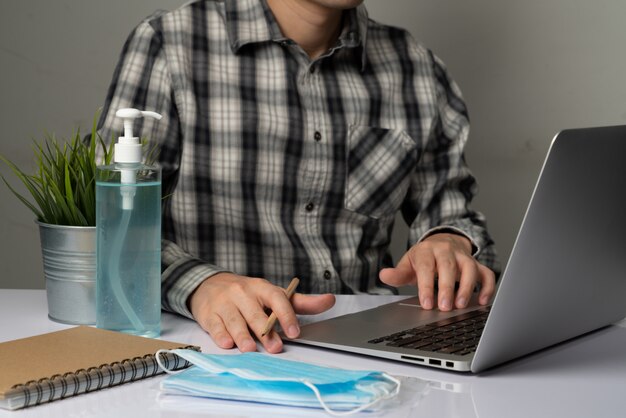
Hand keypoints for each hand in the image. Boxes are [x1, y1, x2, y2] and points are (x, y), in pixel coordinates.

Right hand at [188, 273, 334, 353]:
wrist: (209, 285)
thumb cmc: (248, 294)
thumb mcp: (273, 294)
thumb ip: (301, 302)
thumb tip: (330, 300)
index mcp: (262, 288)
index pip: (277, 298)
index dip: (286, 315)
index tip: (294, 331)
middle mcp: (242, 293)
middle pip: (255, 313)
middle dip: (265, 332)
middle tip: (275, 348)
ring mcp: (224, 303)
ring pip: (235, 321)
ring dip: (243, 336)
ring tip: (250, 349)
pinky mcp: (209, 314)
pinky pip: (216, 326)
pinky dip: (221, 335)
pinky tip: (227, 344)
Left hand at [379, 233, 494, 310]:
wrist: (441, 243)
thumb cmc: (423, 258)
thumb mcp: (408, 264)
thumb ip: (398, 273)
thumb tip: (384, 275)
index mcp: (426, 251)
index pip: (426, 267)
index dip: (426, 286)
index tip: (427, 304)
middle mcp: (446, 251)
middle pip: (448, 267)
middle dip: (447, 288)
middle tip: (444, 308)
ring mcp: (463, 257)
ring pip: (470, 268)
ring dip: (467, 287)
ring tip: (461, 305)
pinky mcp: (477, 264)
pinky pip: (486, 273)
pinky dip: (488, 287)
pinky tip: (482, 301)